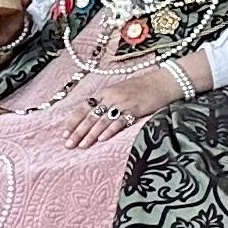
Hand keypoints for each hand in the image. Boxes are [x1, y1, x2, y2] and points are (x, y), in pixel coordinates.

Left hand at [62, 64, 183, 149]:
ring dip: (90, 134)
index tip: (64, 133)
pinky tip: (102, 139)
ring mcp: (122, 103)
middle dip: (78, 132)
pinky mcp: (134, 110)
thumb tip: (92, 116)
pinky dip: (109, 131)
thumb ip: (106, 102)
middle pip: (90, 116)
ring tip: (82, 145)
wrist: (163, 82)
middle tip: (68, 144)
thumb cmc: (142, 88)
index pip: (83, 107)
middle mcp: (111, 97)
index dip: (73, 121)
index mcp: (105, 92)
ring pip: (101, 121)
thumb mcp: (120, 91)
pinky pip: (119, 122)